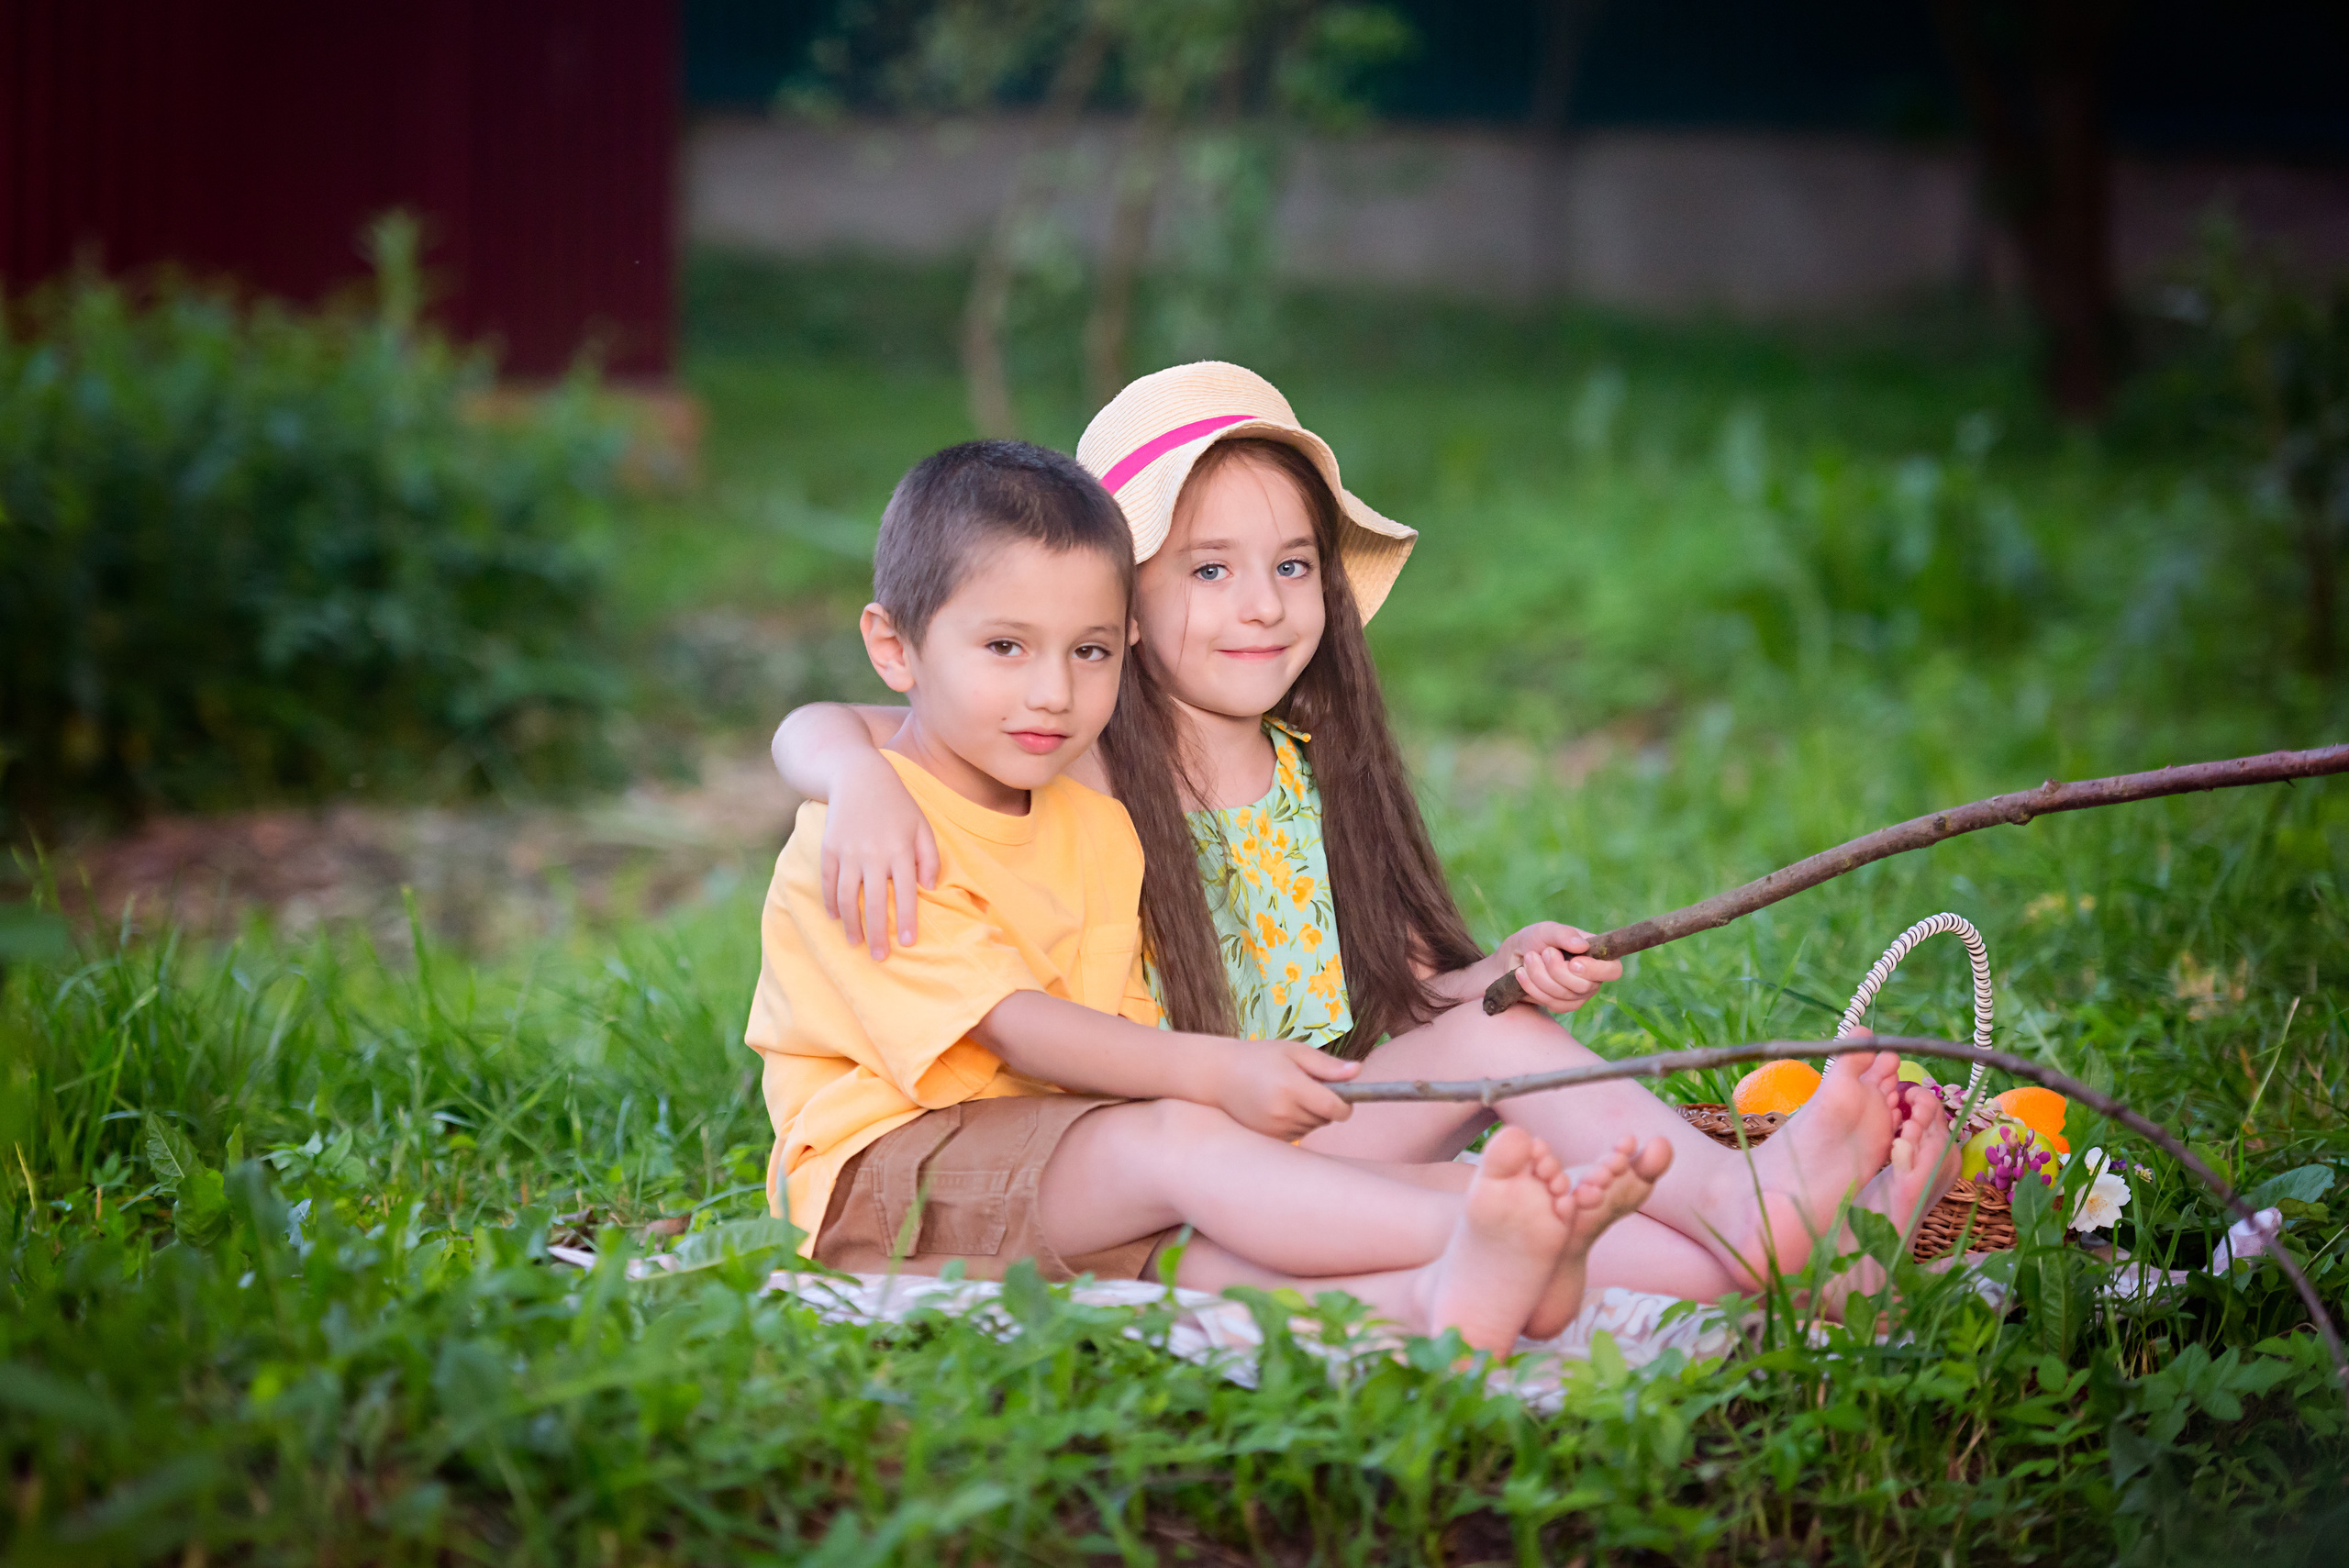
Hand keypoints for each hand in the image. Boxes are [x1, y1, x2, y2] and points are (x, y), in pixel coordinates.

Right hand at [821, 752, 939, 958]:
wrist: (859, 776)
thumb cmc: (897, 804)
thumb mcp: (922, 825)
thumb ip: (930, 857)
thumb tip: (929, 888)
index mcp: (900, 849)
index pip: (905, 893)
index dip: (907, 920)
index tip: (908, 943)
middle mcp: (873, 853)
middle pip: (874, 902)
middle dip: (877, 934)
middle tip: (881, 957)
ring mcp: (848, 851)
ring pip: (847, 897)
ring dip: (851, 924)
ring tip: (856, 943)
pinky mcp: (829, 847)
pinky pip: (828, 881)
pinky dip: (830, 902)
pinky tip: (836, 918)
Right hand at [1201, 1038, 1358, 1139]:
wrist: (1218, 1076)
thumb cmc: (1259, 1058)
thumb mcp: (1293, 1051)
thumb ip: (1326, 1064)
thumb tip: (1358, 1071)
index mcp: (1292, 1088)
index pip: (1335, 1108)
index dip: (1345, 1104)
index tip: (1342, 1095)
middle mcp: (1283, 1113)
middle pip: (1326, 1120)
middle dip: (1325, 1105)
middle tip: (1306, 1086)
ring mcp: (1274, 1130)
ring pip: (1312, 1128)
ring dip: (1310, 1115)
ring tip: (1288, 1094)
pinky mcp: (1268, 1139)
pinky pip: (1297, 1135)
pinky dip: (1296, 1124)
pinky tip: (1279, 1108)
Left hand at [1498, 922, 1621, 1013]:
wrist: (1514, 958)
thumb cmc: (1535, 940)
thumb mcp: (1546, 930)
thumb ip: (1563, 934)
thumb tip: (1582, 946)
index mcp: (1597, 955)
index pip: (1613, 970)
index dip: (1596, 970)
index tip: (1573, 963)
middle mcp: (1593, 977)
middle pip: (1585, 986)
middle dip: (1557, 970)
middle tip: (1544, 952)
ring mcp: (1579, 994)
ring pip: (1564, 995)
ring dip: (1540, 975)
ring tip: (1529, 958)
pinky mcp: (1563, 1005)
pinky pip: (1551, 1003)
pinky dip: (1532, 986)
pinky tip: (1522, 973)